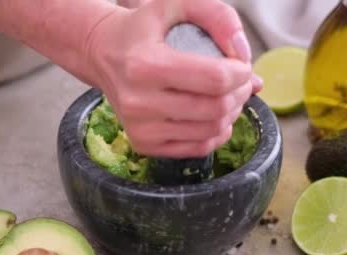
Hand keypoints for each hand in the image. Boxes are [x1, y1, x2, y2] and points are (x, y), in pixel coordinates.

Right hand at [87, 0, 262, 157]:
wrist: (103, 53)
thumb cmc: (144, 28)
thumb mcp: (177, 4)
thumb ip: (218, 16)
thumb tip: (243, 55)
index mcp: (145, 64)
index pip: (215, 78)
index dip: (241, 72)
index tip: (242, 64)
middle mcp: (138, 101)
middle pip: (215, 108)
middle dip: (240, 93)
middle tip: (240, 80)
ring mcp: (139, 127)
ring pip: (210, 131)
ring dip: (232, 113)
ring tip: (228, 95)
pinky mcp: (143, 144)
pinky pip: (197, 148)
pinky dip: (217, 132)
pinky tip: (214, 115)